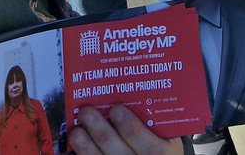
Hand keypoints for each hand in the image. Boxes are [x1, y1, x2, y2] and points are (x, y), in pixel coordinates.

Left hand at [67, 105, 182, 154]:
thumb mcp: (169, 142)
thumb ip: (156, 124)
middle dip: (95, 125)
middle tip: (86, 111)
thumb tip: (133, 96)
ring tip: (77, 128)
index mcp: (157, 151)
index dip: (123, 120)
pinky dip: (81, 153)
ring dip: (83, 141)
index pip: (134, 133)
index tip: (115, 108)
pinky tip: (76, 146)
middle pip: (109, 143)